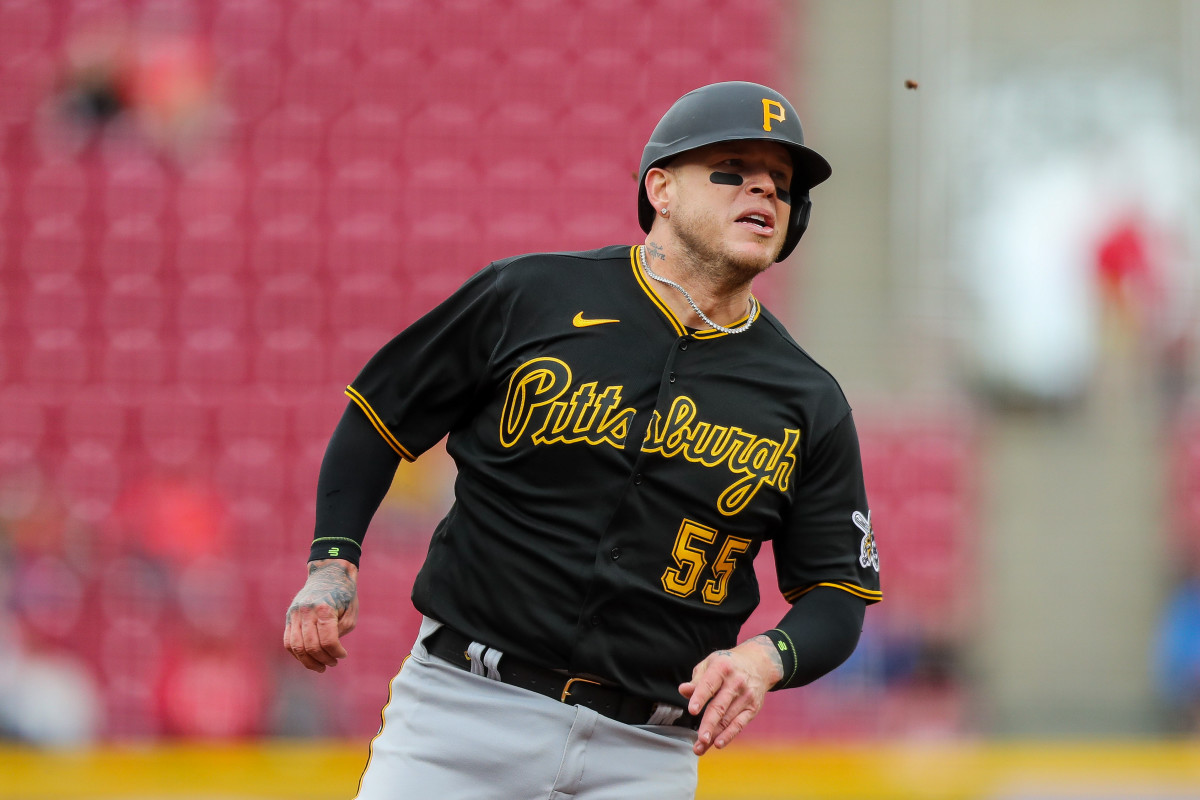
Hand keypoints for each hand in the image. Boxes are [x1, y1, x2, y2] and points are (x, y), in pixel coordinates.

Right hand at [283, 559, 358, 671]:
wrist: (328, 573)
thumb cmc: (344, 594)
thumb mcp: (350, 612)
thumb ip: (340, 632)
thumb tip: (327, 650)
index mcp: (324, 608)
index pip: (328, 640)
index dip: (336, 652)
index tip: (343, 655)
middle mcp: (306, 610)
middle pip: (311, 646)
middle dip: (323, 659)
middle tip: (333, 663)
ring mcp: (295, 613)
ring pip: (296, 647)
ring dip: (308, 662)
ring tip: (321, 667)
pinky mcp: (289, 616)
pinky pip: (288, 641)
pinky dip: (297, 654)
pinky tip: (309, 659)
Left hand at [678, 635, 782, 754]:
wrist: (758, 664)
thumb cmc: (727, 665)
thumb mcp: (710, 664)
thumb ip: (696, 680)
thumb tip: (683, 691)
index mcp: (722, 668)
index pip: (709, 685)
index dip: (700, 697)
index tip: (692, 710)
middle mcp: (736, 682)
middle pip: (719, 706)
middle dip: (709, 724)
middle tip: (699, 739)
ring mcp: (746, 696)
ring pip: (727, 719)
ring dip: (713, 735)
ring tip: (700, 748)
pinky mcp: (753, 708)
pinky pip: (739, 724)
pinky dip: (728, 735)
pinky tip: (718, 744)